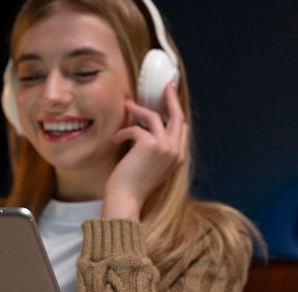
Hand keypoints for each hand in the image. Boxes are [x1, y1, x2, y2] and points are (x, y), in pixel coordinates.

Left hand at [102, 81, 188, 219]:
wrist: (126, 200)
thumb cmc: (133, 186)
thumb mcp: (150, 167)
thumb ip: (155, 151)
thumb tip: (145, 132)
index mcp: (177, 157)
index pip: (181, 128)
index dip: (176, 112)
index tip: (171, 98)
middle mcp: (175, 151)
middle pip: (177, 116)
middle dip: (171, 98)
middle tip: (166, 85)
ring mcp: (165, 147)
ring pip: (155, 117)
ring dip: (139, 110)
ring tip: (127, 106)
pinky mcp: (150, 144)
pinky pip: (136, 128)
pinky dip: (124, 131)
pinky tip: (115, 139)